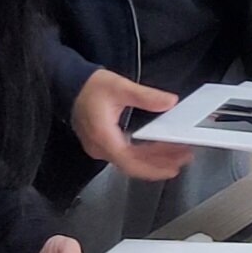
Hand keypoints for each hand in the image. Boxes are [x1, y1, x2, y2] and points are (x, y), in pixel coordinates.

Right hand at [71, 69, 196, 180]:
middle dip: (159, 164)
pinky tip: (156, 151)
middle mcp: (100, 147)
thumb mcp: (120, 87)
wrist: (69, 84)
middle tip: (182, 158)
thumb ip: (146, 96)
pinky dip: (142, 155)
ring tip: (175, 155)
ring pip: (129, 162)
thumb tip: (169, 102)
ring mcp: (99, 148)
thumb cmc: (90, 86)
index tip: (172, 167)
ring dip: (152, 160)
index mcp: (104, 136)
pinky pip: (124, 156)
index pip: (130, 162)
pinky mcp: (101, 145)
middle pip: (133, 165)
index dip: (153, 168)